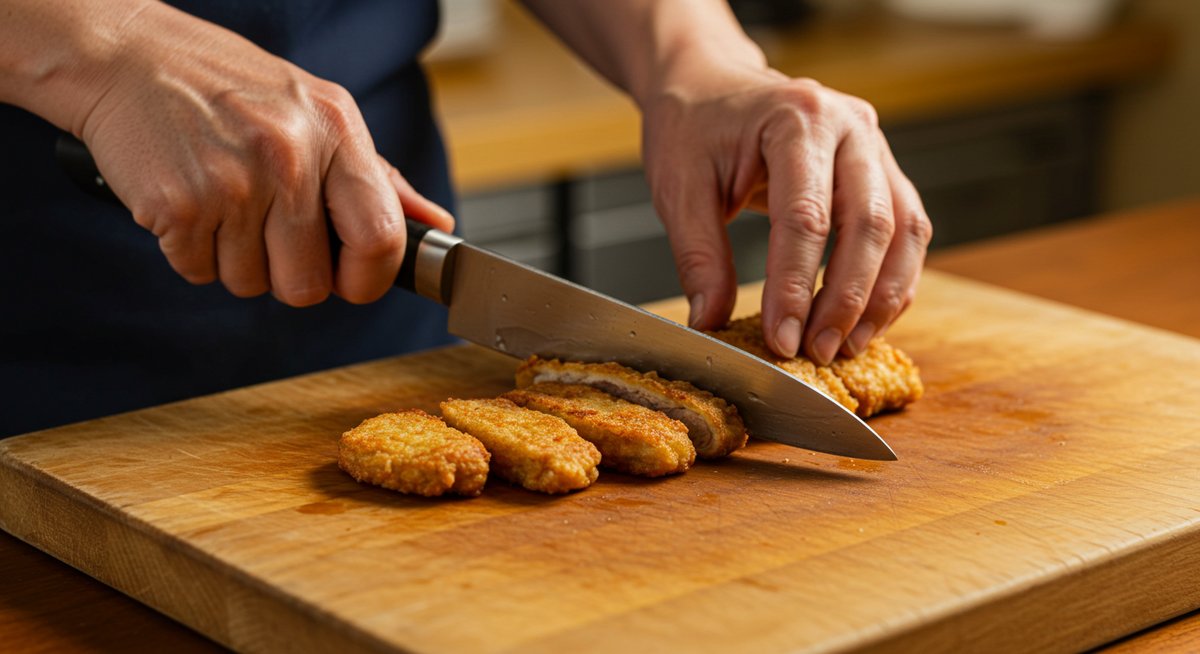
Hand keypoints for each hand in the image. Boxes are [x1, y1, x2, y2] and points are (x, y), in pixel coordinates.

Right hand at [70, 3, 451, 305]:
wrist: (129, 57)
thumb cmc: (231, 88)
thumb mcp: (320, 113)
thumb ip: (379, 179)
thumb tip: (436, 227)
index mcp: (336, 132)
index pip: (381, 239)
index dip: (369, 280)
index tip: (351, 280)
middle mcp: (290, 157)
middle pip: (308, 285)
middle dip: (288, 276)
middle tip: (268, 232)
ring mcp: (233, 183)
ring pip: (250, 284)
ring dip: (235, 261)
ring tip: (224, 204)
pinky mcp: (179, 205)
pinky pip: (199, 273)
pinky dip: (192, 253)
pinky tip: (191, 204)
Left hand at [642, 69, 931, 363]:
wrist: (711, 85)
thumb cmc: (694, 128)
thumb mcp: (678, 188)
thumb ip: (698, 256)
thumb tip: (710, 320)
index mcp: (795, 120)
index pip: (806, 217)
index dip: (795, 287)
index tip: (782, 340)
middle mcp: (849, 126)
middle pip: (870, 224)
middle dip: (846, 299)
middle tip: (819, 351)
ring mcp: (874, 145)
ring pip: (903, 230)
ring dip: (880, 296)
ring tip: (847, 345)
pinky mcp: (882, 169)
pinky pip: (906, 230)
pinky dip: (892, 280)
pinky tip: (866, 319)